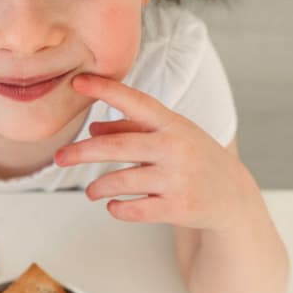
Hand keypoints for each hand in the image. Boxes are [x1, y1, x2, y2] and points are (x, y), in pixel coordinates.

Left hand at [54, 73, 253, 231]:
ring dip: (97, 188)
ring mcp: (178, 179)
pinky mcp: (178, 208)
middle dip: (81, 152)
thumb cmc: (194, 159)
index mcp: (172, 124)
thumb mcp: (170, 136)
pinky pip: (133, 210)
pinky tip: (114, 205)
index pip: (136, 101)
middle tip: (59, 158)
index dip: (106, 90)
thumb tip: (93, 129)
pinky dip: (117, 208)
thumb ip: (132, 129)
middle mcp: (175, 148)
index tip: (78, 82)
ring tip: (91, 191)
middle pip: (117, 146)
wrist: (233, 197)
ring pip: (120, 182)